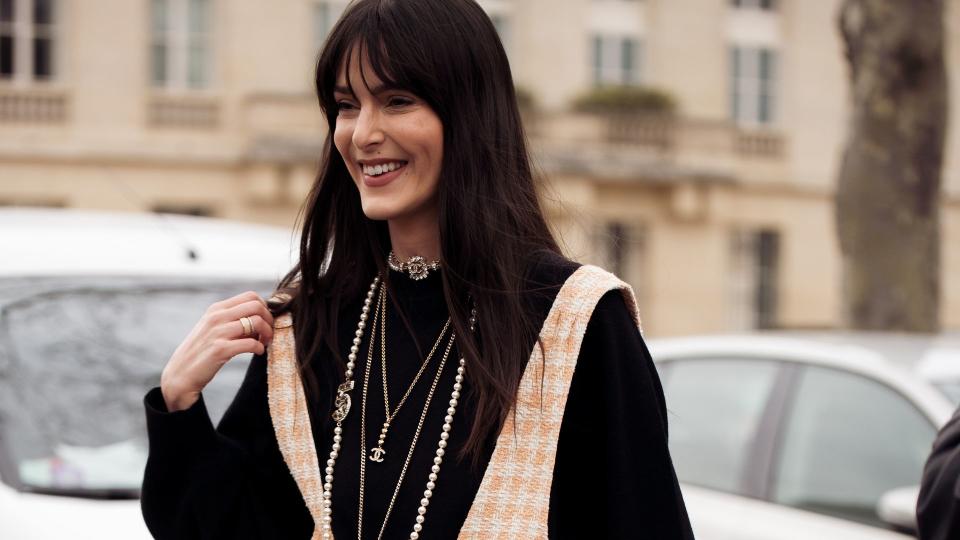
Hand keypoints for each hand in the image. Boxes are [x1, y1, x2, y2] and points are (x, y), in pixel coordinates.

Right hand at [160, 291, 274, 411]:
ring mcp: (218, 332)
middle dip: (269, 319)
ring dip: (267, 334)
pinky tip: (258, 352)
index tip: (264, 322)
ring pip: (256, 322)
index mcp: (217, 309)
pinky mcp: (220, 350)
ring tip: (264, 343)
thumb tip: (262, 316)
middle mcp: (217, 317)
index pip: (251, 296)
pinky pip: (251, 343)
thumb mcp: (213, 327)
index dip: (264, 308)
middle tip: (267, 333)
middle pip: (256, 306)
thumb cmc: (202, 351)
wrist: (181, 374)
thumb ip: (232, 319)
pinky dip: (260, 348)